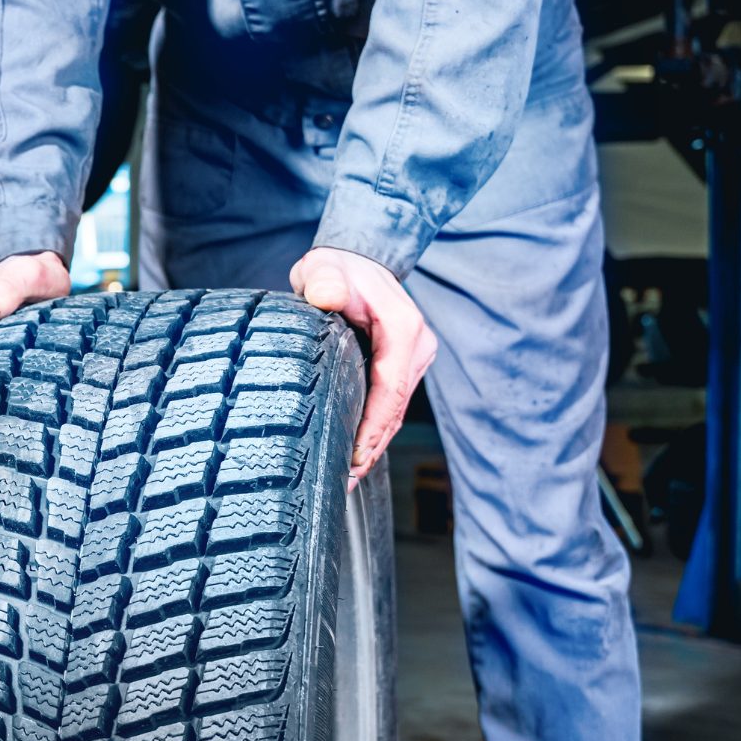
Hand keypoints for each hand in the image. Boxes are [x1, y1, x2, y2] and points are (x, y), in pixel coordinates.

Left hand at [290, 247, 436, 491]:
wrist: (356, 259)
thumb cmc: (337, 268)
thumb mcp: (324, 269)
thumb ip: (324, 281)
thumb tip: (325, 296)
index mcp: (403, 328)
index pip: (390, 388)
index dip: (373, 426)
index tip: (354, 456)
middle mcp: (416, 346)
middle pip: (396, 409)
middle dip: (372, 448)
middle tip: (344, 481)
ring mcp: (413, 358)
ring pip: (395, 412)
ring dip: (374, 445)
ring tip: (347, 478)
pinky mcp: (403, 366)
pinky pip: (390, 404)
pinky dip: (375, 430)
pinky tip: (355, 455)